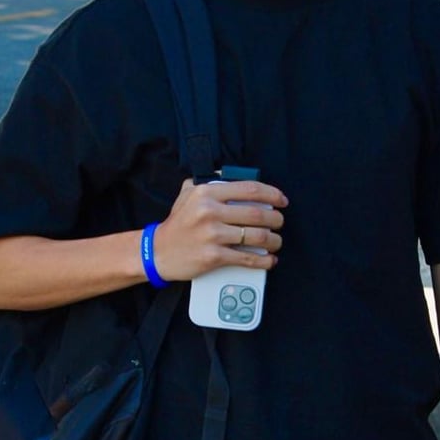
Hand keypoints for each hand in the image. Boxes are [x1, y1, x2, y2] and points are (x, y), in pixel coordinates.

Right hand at [152, 179, 286, 282]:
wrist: (157, 252)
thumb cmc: (177, 224)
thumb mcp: (187, 195)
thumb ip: (209, 185)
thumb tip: (234, 179)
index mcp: (207, 194)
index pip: (249, 189)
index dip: (272, 194)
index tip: (282, 200)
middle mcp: (210, 212)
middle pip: (257, 213)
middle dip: (276, 219)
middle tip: (279, 223)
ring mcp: (212, 235)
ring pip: (256, 236)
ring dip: (273, 240)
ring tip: (276, 242)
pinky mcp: (213, 256)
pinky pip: (246, 258)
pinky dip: (263, 260)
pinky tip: (269, 260)